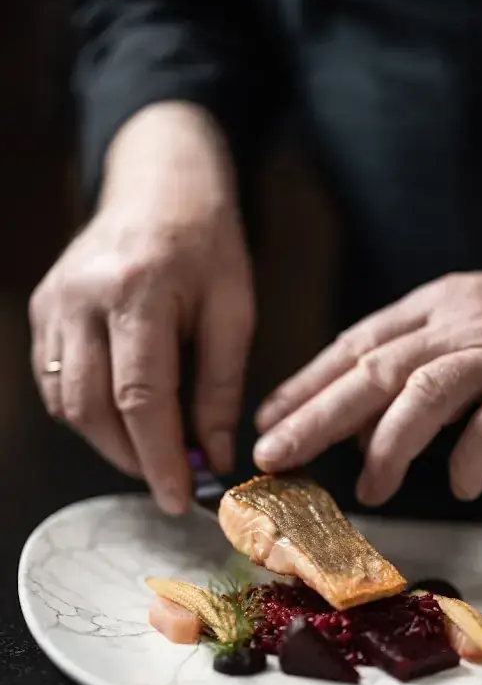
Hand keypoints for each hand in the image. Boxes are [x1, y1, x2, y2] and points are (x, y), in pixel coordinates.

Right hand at [30, 103, 253, 514]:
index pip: (140, 398)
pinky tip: (122, 414)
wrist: (160, 185)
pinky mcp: (43, 308)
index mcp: (139, 291)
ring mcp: (54, 302)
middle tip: (169, 479)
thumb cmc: (207, 244)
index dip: (158, 458)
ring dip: (107, 440)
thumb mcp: (234, 310)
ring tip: (151, 447)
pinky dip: (86, 412)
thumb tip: (212, 457)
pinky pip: (55, 381)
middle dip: (131, 458)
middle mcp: (83, 297)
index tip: (179, 499)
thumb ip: (221, 387)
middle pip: (92, 409)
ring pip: (66, 402)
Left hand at [254, 227, 481, 503]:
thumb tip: (359, 430)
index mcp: (435, 306)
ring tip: (369, 488)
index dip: (305, 384)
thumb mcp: (468, 325)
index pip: (355, 345)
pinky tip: (460, 484)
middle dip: (318, 415)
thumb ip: (414, 368)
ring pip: (428, 392)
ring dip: (389, 444)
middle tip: (276, 455)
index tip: (266, 420)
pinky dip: (473, 455)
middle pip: (375, 369)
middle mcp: (461, 322)